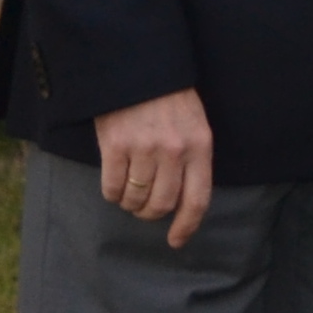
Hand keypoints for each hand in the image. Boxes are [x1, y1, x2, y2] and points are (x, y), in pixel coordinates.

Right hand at [95, 90, 217, 247]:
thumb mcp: (196, 125)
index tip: (177, 241)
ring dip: (131, 204)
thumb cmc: (171, 100)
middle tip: (145, 208)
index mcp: (200, 146)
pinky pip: (112, 188)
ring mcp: (144, 149)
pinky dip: (112, 194)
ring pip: (136, 199)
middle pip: (163, 204)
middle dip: (152, 213)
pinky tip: (114, 185)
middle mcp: (174, 151)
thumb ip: (193, 159)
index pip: (198, 198)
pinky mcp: (115, 146)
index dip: (187, 225)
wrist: (140, 71)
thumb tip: (184, 200)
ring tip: (130, 194)